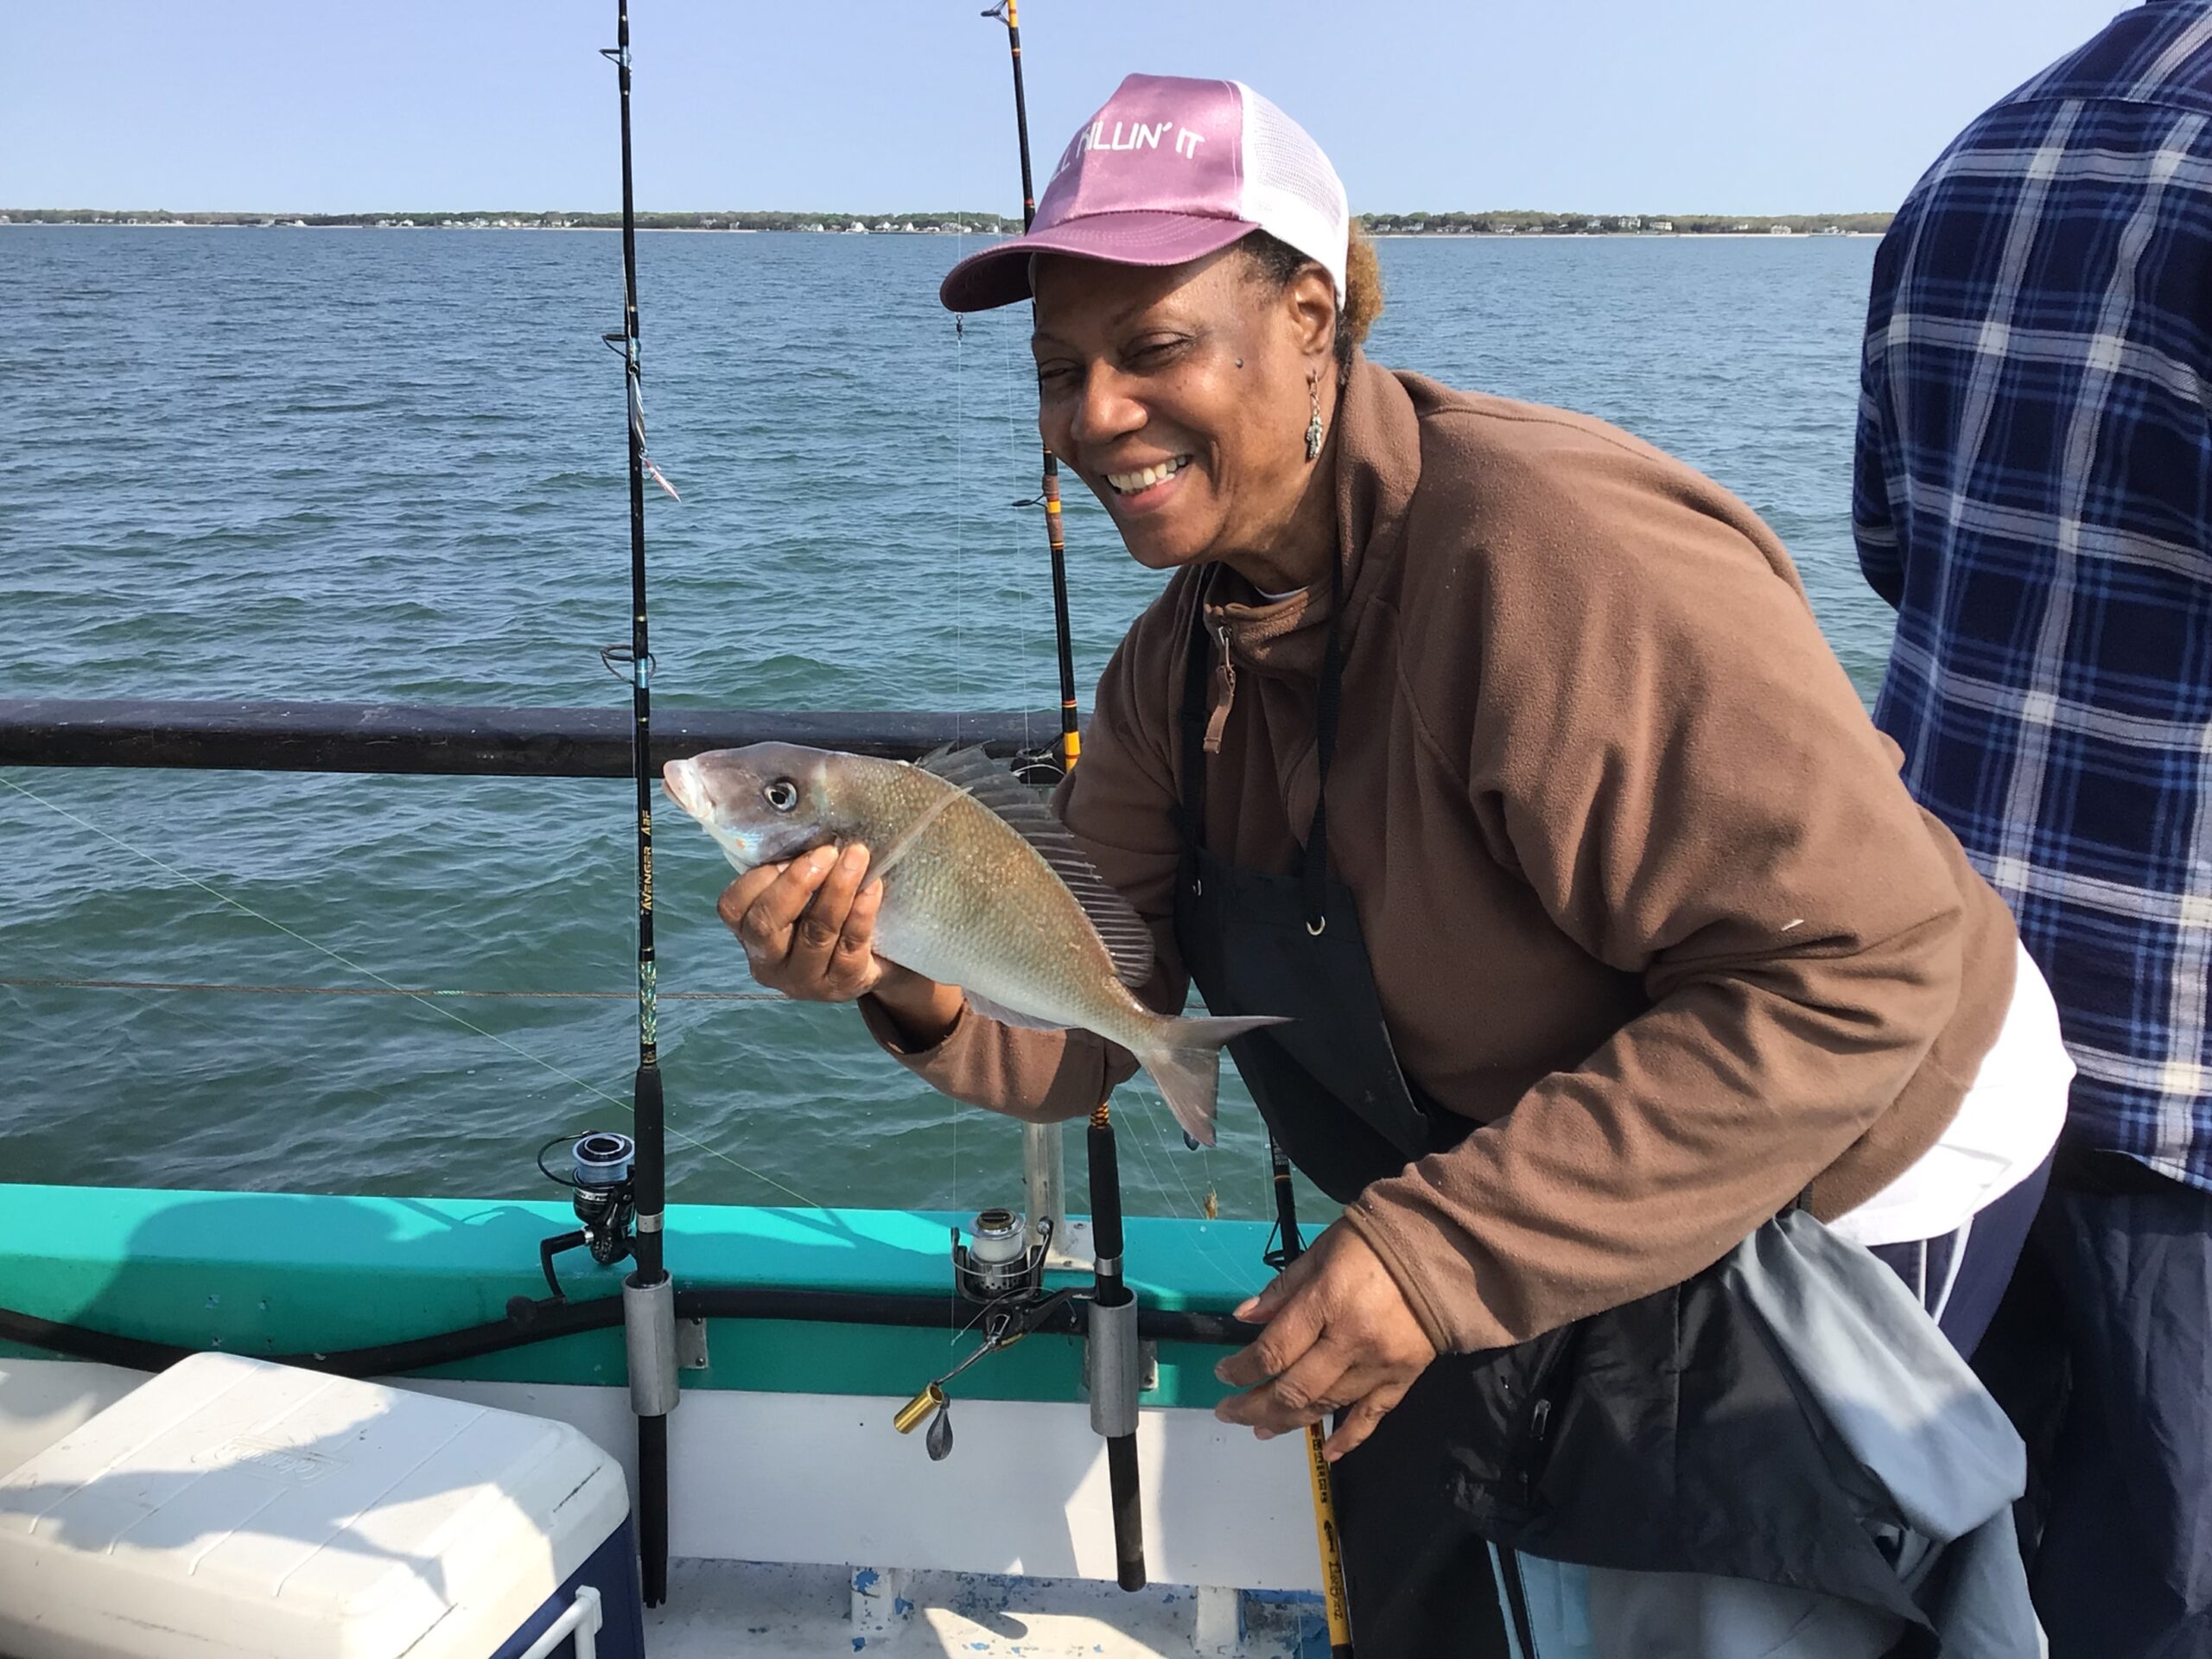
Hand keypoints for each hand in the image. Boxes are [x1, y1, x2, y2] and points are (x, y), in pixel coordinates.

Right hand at [719, 843, 887, 1002]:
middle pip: (766, 924)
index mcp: (748, 933)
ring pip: (815, 933)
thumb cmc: (825, 912)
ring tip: (857, 856)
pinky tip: (873, 887)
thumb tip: (803, 817)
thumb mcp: (800, 893)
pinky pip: (851, 945)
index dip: (760, 877)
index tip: (791, 852)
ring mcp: (804, 979)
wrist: (872, 959)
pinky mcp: (841, 985)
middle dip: (796, 883)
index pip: (734, 907)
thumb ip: (789, 867)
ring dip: (837, 889)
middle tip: (827, 851)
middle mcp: (768, 962)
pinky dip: (862, 912)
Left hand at [1212, 1222, 1437, 1460]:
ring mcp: (1379, 1366)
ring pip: (1326, 1406)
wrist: (1439, 1251)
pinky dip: (1348, 1439)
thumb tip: (1244, 1319)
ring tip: (1261, 1429)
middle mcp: (1351, 1341)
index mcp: (1327, 1302)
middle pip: (1294, 1389)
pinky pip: (1371, 1417)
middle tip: (1229, 1412)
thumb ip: (1282, 1289)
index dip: (1241, 1368)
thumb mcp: (1320, 1252)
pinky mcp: (1403, 1379)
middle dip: (1254, 1406)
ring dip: (1288, 1422)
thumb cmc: (1371, 1244)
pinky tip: (1327, 1453)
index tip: (1222, 1373)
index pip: (1274, 1350)